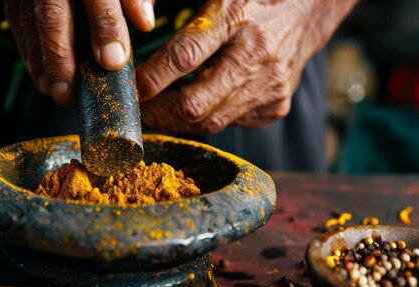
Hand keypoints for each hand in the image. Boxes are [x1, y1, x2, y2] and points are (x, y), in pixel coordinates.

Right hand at [5, 0, 155, 105]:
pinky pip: (16, 20)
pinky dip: (28, 50)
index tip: (113, 62)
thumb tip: (145, 23)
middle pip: (52, 14)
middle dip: (60, 57)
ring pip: (28, 21)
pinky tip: (40, 74)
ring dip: (40, 61)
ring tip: (53, 91)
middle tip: (68, 93)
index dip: (106, 29)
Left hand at [137, 0, 357, 133]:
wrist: (306, 10)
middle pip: (195, 105)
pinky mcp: (274, 108)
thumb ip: (172, 9)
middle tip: (138, 109)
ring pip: (209, 123)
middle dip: (158, 112)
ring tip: (157, 111)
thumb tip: (135, 25)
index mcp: (236, 18)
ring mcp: (269, 88)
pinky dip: (203, 120)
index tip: (130, 87)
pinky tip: (191, 107)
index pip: (185, 57)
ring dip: (176, 121)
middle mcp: (256, 57)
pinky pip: (227, 124)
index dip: (152, 79)